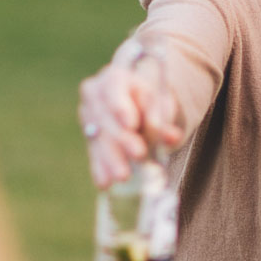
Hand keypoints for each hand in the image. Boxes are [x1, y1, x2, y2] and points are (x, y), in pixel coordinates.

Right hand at [77, 49, 183, 187]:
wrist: (136, 102)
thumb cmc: (150, 100)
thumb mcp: (160, 102)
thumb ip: (163, 118)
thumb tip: (172, 137)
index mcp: (114, 78)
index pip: (115, 89)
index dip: (122, 107)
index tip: (132, 124)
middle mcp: (95, 96)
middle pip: (107, 118)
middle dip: (123, 138)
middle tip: (139, 154)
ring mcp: (88, 117)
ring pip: (99, 139)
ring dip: (111, 158)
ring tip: (124, 176)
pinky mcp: (89, 138)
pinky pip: (94, 154)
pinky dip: (100, 169)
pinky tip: (105, 183)